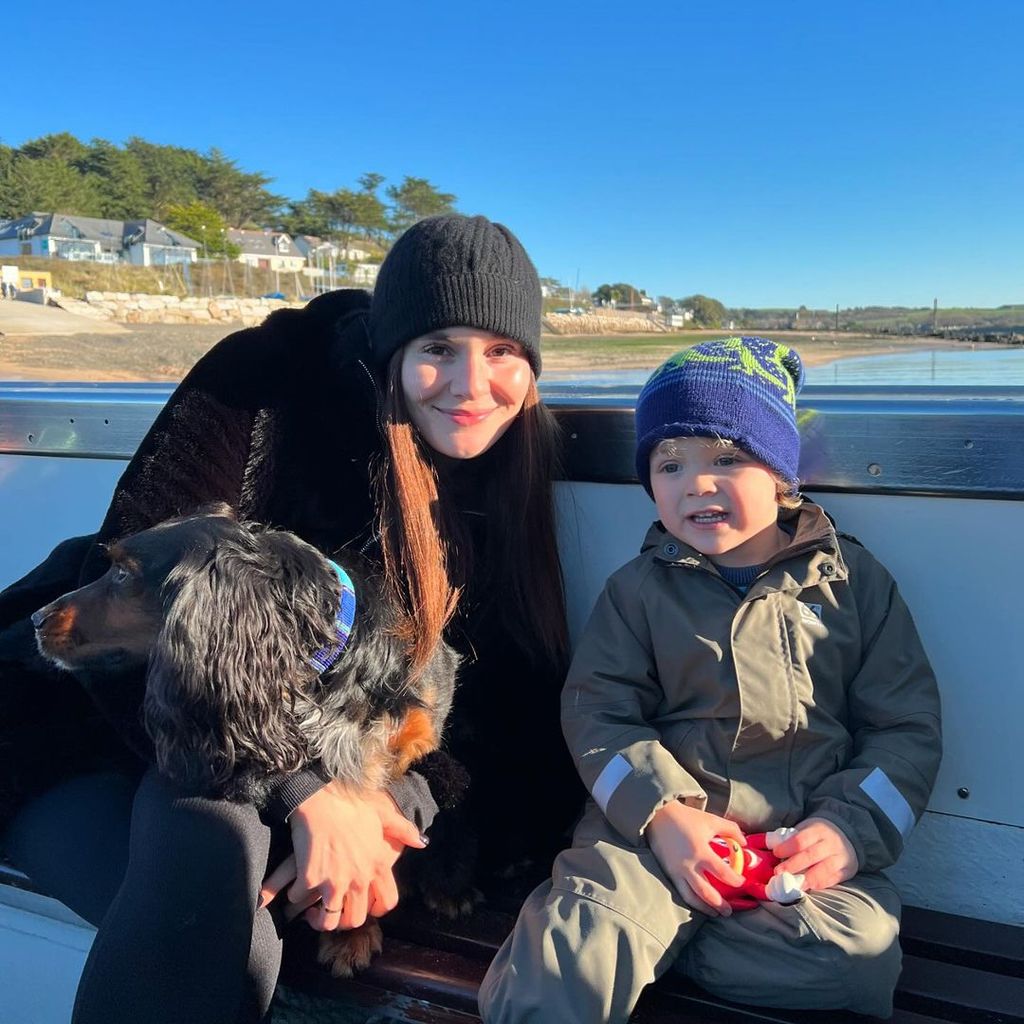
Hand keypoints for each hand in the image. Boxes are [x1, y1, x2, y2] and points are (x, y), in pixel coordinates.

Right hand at [261, 783, 424, 931]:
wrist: (321, 797)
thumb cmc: (352, 805)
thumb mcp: (383, 815)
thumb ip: (404, 830)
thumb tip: (422, 843)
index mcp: (377, 866)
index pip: (387, 902)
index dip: (376, 909)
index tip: (365, 905)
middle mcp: (359, 879)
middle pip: (355, 919)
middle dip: (344, 919)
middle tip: (335, 910)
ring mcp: (334, 882)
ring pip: (329, 921)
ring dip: (320, 919)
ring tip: (314, 910)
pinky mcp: (310, 879)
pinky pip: (299, 899)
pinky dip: (296, 895)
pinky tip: (297, 886)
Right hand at [645, 801, 746, 916]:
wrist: (659, 817)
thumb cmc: (687, 818)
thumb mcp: (711, 821)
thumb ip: (731, 830)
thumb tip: (744, 843)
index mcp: (701, 852)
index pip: (723, 873)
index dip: (735, 881)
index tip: (742, 883)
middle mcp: (689, 865)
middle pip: (707, 893)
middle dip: (720, 905)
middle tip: (729, 911)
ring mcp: (677, 872)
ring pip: (693, 898)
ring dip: (706, 908)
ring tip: (715, 912)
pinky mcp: (669, 874)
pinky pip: (681, 893)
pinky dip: (692, 902)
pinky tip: (700, 904)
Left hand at [771, 817, 857, 891]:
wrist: (846, 835)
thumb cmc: (818, 834)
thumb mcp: (806, 829)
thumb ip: (791, 838)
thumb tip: (769, 847)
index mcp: (818, 830)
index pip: (801, 839)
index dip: (787, 847)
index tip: (776, 853)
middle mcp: (831, 843)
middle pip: (811, 855)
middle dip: (793, 866)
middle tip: (778, 873)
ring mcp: (841, 857)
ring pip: (824, 870)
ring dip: (807, 879)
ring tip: (793, 885)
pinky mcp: (847, 870)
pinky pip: (833, 879)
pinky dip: (820, 884)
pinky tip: (808, 888)